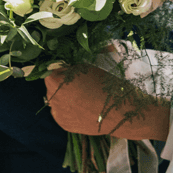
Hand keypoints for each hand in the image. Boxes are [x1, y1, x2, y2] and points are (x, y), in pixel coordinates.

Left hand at [44, 66, 169, 140]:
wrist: (122, 112)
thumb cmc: (108, 84)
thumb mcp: (92, 64)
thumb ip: (79, 58)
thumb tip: (76, 49)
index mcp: (55, 79)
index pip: (51, 68)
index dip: (62, 66)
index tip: (72, 68)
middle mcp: (51, 97)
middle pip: (52, 84)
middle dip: (62, 81)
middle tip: (80, 82)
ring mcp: (57, 113)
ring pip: (56, 99)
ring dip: (64, 95)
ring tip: (83, 95)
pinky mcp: (64, 124)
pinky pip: (61, 112)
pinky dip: (69, 108)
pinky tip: (83, 107)